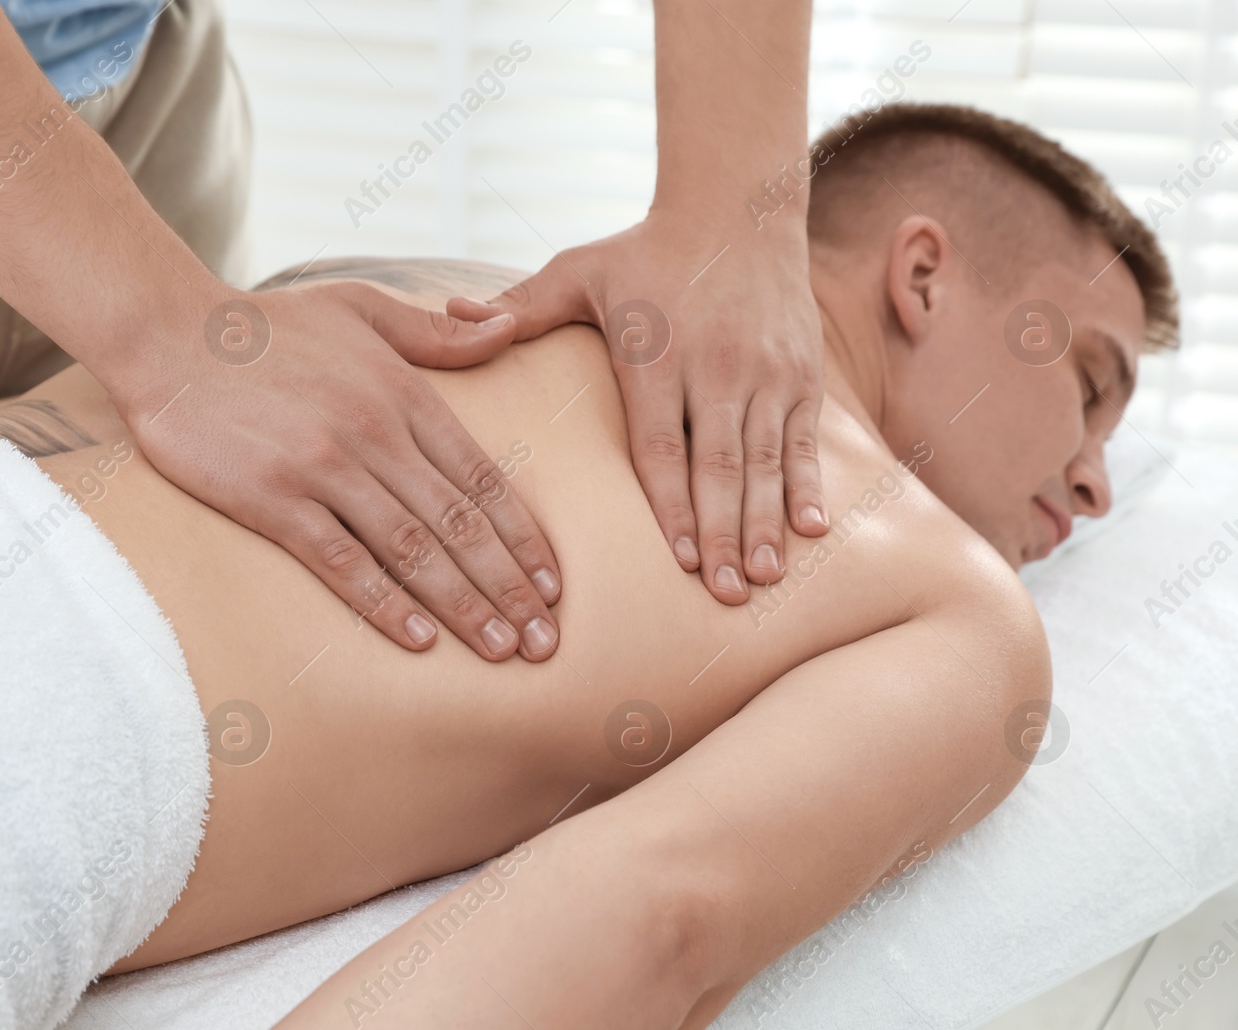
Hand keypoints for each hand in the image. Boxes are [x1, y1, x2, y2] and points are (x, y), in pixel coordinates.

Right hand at [117, 281, 562, 660]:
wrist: (169, 334)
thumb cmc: (267, 325)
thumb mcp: (360, 307)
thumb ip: (437, 331)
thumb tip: (504, 324)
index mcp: (403, 394)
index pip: (482, 478)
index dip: (524, 537)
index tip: (555, 585)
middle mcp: (374, 433)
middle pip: (459, 523)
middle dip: (509, 587)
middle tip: (543, 642)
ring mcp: (323, 467)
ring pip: (411, 548)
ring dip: (462, 604)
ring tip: (499, 650)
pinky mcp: (272, 497)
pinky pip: (340, 561)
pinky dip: (383, 602)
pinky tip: (418, 638)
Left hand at [449, 212, 827, 603]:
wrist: (737, 205)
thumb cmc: (645, 250)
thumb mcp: (578, 271)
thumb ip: (519, 305)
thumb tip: (449, 313)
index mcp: (659, 351)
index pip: (663, 442)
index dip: (671, 504)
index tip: (677, 559)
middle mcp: (718, 365)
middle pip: (719, 463)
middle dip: (722, 532)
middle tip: (722, 593)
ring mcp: (767, 371)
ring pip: (766, 459)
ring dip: (765, 523)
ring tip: (760, 579)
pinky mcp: (802, 373)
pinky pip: (804, 440)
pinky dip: (810, 486)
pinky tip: (811, 533)